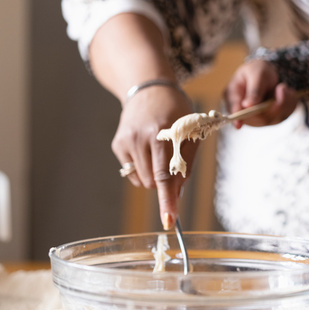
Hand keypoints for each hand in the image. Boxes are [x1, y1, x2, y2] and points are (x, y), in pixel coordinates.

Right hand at [111, 84, 195, 229]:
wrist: (149, 88)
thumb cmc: (175, 110)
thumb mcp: (190, 130)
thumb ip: (186, 162)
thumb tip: (177, 194)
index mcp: (162, 132)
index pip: (164, 174)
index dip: (167, 199)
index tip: (168, 220)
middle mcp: (141, 137)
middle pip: (153, 182)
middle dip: (165, 180)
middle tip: (172, 159)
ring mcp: (126, 141)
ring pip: (142, 180)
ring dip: (153, 175)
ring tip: (158, 151)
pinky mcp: (117, 144)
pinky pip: (132, 173)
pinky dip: (142, 169)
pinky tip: (146, 149)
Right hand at [224, 59, 297, 127]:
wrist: (266, 73)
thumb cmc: (257, 71)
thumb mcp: (256, 73)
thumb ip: (254, 89)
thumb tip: (248, 105)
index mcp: (232, 95)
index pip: (233, 109)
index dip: (237, 118)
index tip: (238, 125)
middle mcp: (242, 111)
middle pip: (257, 118)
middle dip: (273, 105)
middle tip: (283, 87)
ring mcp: (255, 118)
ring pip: (272, 119)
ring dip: (284, 103)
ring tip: (283, 87)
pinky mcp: (268, 119)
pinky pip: (282, 116)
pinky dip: (288, 104)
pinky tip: (286, 93)